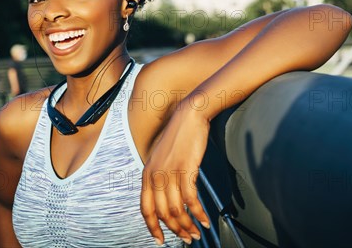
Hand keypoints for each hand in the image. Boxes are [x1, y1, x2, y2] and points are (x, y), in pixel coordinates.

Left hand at [140, 106, 210, 244]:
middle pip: (162, 213)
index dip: (152, 228)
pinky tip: (205, 220)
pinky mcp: (186, 169)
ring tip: (197, 233)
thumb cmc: (178, 135)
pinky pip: (191, 200)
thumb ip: (160, 176)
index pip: (146, 209)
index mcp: (147, 174)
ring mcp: (170, 173)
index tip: (160, 240)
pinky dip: (199, 213)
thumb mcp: (162, 157)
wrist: (189, 115)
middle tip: (187, 238)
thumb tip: (168, 197)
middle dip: (175, 230)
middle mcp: (155, 175)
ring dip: (188, 225)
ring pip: (177, 209)